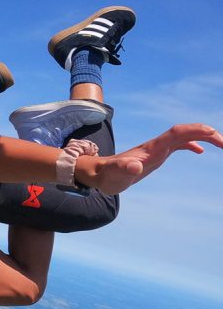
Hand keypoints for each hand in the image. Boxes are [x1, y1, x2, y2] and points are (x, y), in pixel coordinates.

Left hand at [85, 124, 222, 193]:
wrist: (97, 174)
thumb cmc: (107, 177)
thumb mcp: (115, 176)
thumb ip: (124, 170)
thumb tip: (134, 167)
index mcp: (151, 148)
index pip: (178, 133)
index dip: (197, 132)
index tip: (217, 139)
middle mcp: (155, 145)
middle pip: (184, 131)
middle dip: (206, 132)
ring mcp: (156, 149)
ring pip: (183, 136)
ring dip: (202, 136)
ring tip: (221, 143)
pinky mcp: (155, 155)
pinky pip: (177, 145)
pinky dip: (191, 144)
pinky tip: (201, 151)